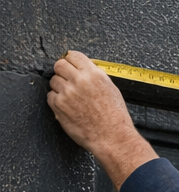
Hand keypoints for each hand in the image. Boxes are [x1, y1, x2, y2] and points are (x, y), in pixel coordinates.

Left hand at [45, 51, 158, 187]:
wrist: (112, 136)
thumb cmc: (115, 116)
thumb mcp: (111, 88)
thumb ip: (95, 76)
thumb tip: (82, 69)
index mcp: (94, 74)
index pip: (73, 55)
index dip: (70, 59)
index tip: (70, 64)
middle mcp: (79, 81)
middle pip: (59, 65)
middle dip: (62, 71)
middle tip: (67, 79)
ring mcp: (67, 93)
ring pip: (53, 81)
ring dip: (59, 87)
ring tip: (72, 97)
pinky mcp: (58, 105)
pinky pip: (50, 96)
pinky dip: (57, 100)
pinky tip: (69, 107)